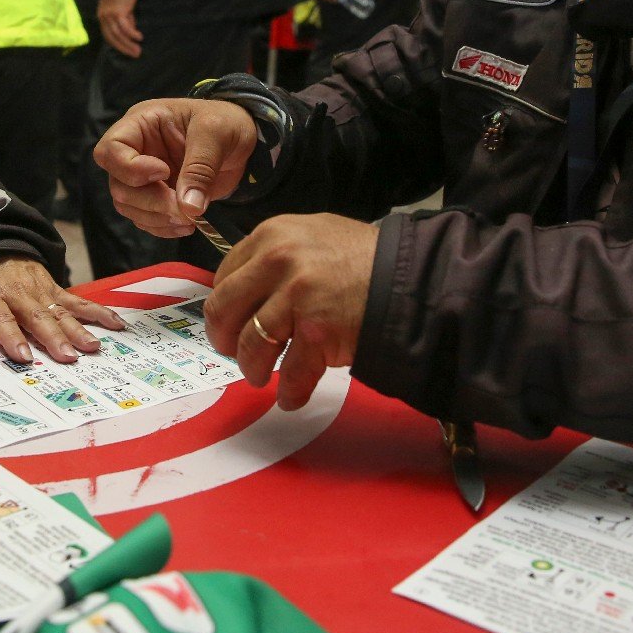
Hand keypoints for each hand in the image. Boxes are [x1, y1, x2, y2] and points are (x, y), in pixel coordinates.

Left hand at [0, 257, 125, 363]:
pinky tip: (116, 326)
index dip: (10, 335)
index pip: (0, 319)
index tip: (22, 354)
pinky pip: (79, 300)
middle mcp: (17, 293)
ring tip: (93, 347)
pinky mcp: (56, 288)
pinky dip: (99, 312)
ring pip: (61, 311)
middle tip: (68, 357)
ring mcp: (40, 290)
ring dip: (79, 329)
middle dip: (52, 337)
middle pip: (36, 317)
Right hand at [94, 98, 257, 237]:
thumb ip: (200, 167)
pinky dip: (164, 227)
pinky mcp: (157, 197)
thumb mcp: (216, 133)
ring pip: (129, 206)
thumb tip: (188, 207)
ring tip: (189, 218)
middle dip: (150, 202)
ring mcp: (144, 177)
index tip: (164, 173)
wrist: (242, 140)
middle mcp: (136, 151)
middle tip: (182, 208)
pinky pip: (146, 219)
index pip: (110, 150)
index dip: (131, 168)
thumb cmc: (226, 122)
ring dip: (157, 218)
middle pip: (118, 185)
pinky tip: (189, 223)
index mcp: (141, 124)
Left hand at [97, 0, 142, 57]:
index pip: (108, 35)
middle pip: (112, 38)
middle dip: (124, 48)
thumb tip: (132, 28)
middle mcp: (103, 17)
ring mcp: (109, 15)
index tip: (126, 51)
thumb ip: (124, 17)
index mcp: (102, 16)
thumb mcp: (121, 6)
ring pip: (119, 35)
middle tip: (135, 55)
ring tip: (138, 50)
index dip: (117, 45)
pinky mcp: (118, 12)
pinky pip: (125, 28)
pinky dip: (132, 34)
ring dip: (129, 44)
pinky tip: (139, 37)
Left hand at [203, 214, 376, 410]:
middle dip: (224, 340)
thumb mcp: (312, 237)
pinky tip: (290, 398)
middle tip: (233, 354)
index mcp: (271, 234)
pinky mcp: (317, 329)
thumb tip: (244, 292)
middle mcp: (277, 260)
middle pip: (225, 310)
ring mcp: (296, 295)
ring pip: (252, 345)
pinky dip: (289, 391)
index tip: (229, 324)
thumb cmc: (362, 259)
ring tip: (261, 377)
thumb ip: (275, 256)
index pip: (224, 276)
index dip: (223, 307)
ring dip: (253, 369)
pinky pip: (290, 371)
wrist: (408, 277)